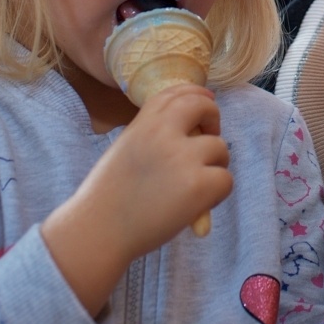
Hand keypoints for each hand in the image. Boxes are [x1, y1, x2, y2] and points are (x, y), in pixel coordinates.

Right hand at [43, 85, 230, 314]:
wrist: (97, 231)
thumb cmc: (108, 198)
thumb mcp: (126, 150)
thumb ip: (155, 136)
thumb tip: (195, 130)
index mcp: (144, 122)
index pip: (177, 92)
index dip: (196, 95)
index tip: (205, 101)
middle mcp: (164, 133)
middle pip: (205, 106)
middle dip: (213, 119)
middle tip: (210, 138)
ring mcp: (183, 158)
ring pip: (220, 148)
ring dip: (214, 165)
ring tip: (194, 186)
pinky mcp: (198, 186)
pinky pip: (226, 180)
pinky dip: (217, 194)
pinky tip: (197, 206)